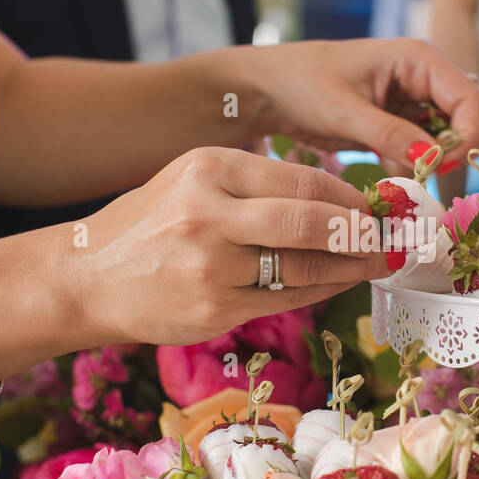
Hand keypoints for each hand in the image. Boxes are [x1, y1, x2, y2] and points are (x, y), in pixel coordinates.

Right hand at [75, 147, 389, 345]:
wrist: (86, 278)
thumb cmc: (150, 226)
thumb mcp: (193, 183)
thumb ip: (256, 187)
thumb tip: (337, 201)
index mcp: (210, 169)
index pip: (303, 181)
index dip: (352, 198)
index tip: (379, 207)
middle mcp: (210, 213)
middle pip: (311, 221)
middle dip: (362, 232)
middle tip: (392, 238)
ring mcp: (212, 266)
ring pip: (305, 266)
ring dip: (351, 266)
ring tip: (377, 262)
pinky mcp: (214, 309)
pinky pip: (286, 299)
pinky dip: (322, 291)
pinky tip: (341, 283)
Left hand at [247, 38, 478, 172]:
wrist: (268, 90)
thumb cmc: (300, 84)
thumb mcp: (343, 111)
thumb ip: (390, 135)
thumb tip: (433, 160)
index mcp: (420, 59)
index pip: (475, 101)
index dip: (468, 138)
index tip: (439, 167)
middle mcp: (428, 77)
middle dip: (459, 149)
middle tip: (423, 169)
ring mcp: (419, 100)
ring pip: (457, 137)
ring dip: (435, 160)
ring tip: (391, 163)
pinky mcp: (405, 124)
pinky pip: (431, 150)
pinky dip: (415, 164)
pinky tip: (383, 162)